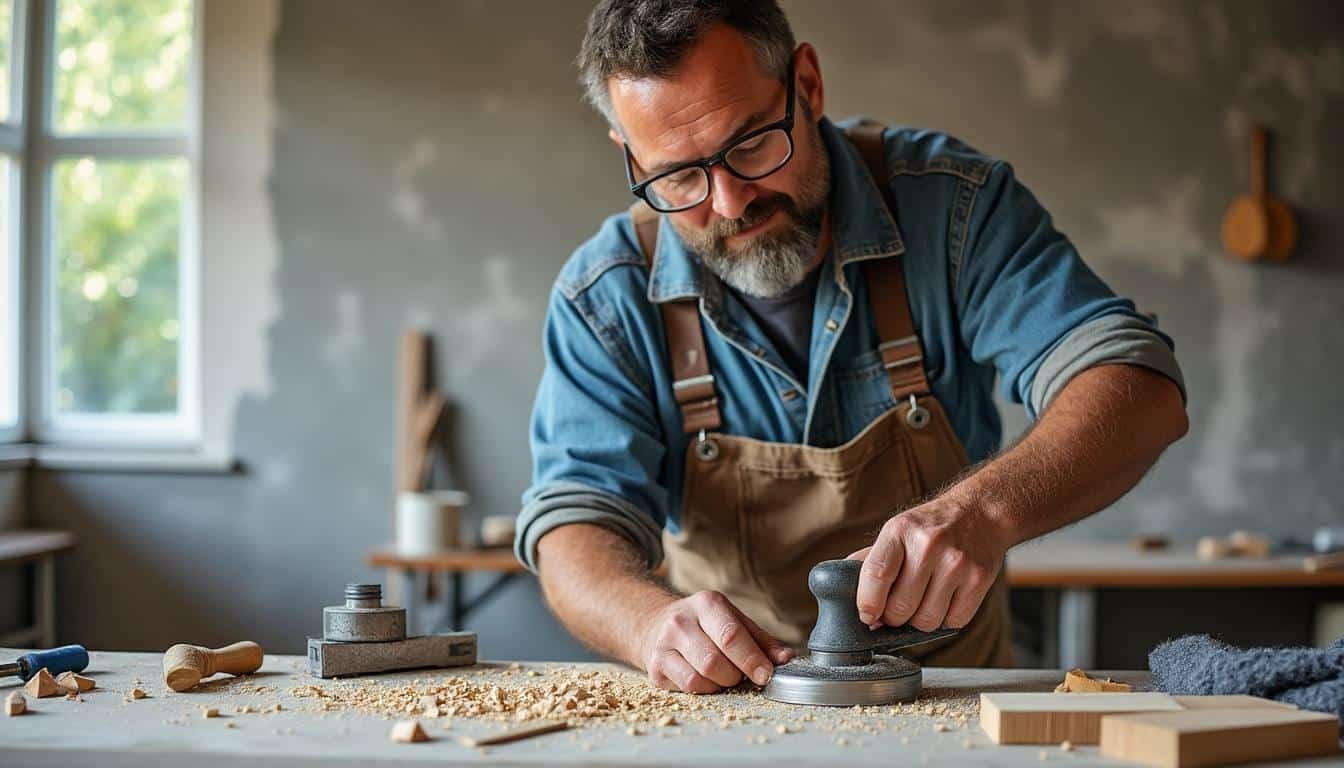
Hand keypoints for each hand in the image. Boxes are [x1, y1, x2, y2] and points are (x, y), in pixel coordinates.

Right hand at [636, 590, 793, 693]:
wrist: (656, 625)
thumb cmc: (704, 625)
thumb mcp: (733, 621)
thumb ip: (761, 640)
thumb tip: (786, 658)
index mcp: (707, 604)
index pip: (730, 635)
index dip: (751, 659)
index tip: (766, 675)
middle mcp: (681, 621)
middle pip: (714, 661)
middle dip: (735, 675)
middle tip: (740, 674)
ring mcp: (664, 644)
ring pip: (700, 678)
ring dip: (720, 684)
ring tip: (722, 675)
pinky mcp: (655, 667)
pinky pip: (688, 688)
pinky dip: (705, 690)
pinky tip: (706, 679)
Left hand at [847, 497, 1007, 631]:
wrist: (981, 513)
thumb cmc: (930, 528)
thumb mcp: (896, 531)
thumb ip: (870, 560)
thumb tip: (842, 593)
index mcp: (899, 530)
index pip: (876, 575)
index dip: (867, 605)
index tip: (867, 616)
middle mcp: (928, 545)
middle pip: (900, 608)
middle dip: (894, 618)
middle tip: (897, 609)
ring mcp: (956, 563)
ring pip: (926, 621)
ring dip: (920, 621)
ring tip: (923, 602)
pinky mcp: (979, 580)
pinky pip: (953, 622)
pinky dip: (945, 620)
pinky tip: (945, 600)